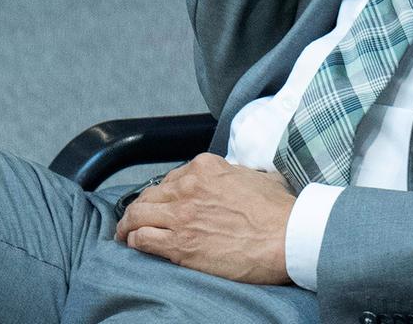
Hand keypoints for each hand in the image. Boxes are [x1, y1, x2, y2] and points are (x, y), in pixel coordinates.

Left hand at [113, 153, 295, 284]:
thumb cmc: (280, 212)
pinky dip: (133, 241)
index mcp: (206, 167)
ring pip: (138, 215)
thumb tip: (240, 177)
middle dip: (141, 207)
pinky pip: (142, 239)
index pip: (171, 177)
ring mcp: (181, 215)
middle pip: (150, 195)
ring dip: (128, 225)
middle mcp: (188, 186)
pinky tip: (134, 245)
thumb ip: (239, 173)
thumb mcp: (258, 176)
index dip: (164, 194)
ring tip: (125, 233)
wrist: (287, 238)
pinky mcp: (179, 244)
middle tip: (136, 219)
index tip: (162, 204)